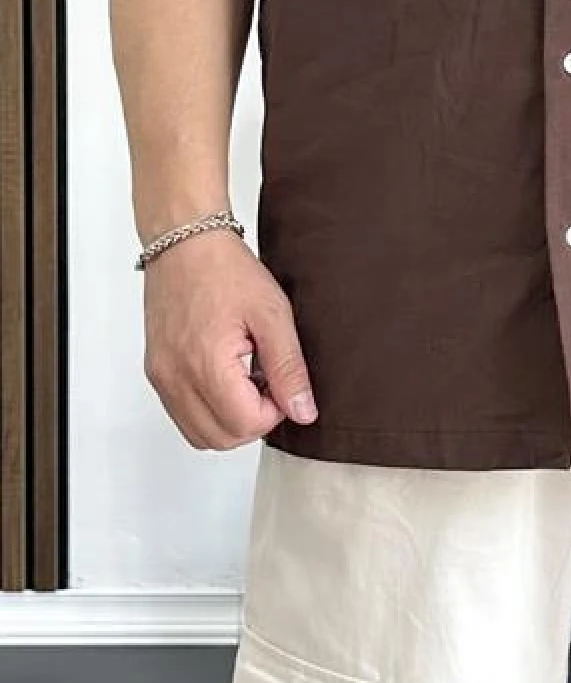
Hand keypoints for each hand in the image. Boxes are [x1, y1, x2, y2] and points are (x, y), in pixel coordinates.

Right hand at [141, 226, 317, 449]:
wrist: (185, 242)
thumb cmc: (225, 269)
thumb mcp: (272, 313)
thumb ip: (288, 368)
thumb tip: (303, 411)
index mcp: (206, 364)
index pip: (245, 425)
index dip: (273, 412)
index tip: (282, 383)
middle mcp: (175, 378)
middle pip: (220, 439)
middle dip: (252, 421)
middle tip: (268, 383)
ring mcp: (162, 378)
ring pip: (198, 434)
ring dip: (229, 421)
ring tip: (247, 380)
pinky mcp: (157, 373)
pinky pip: (182, 415)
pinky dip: (208, 411)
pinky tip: (226, 378)